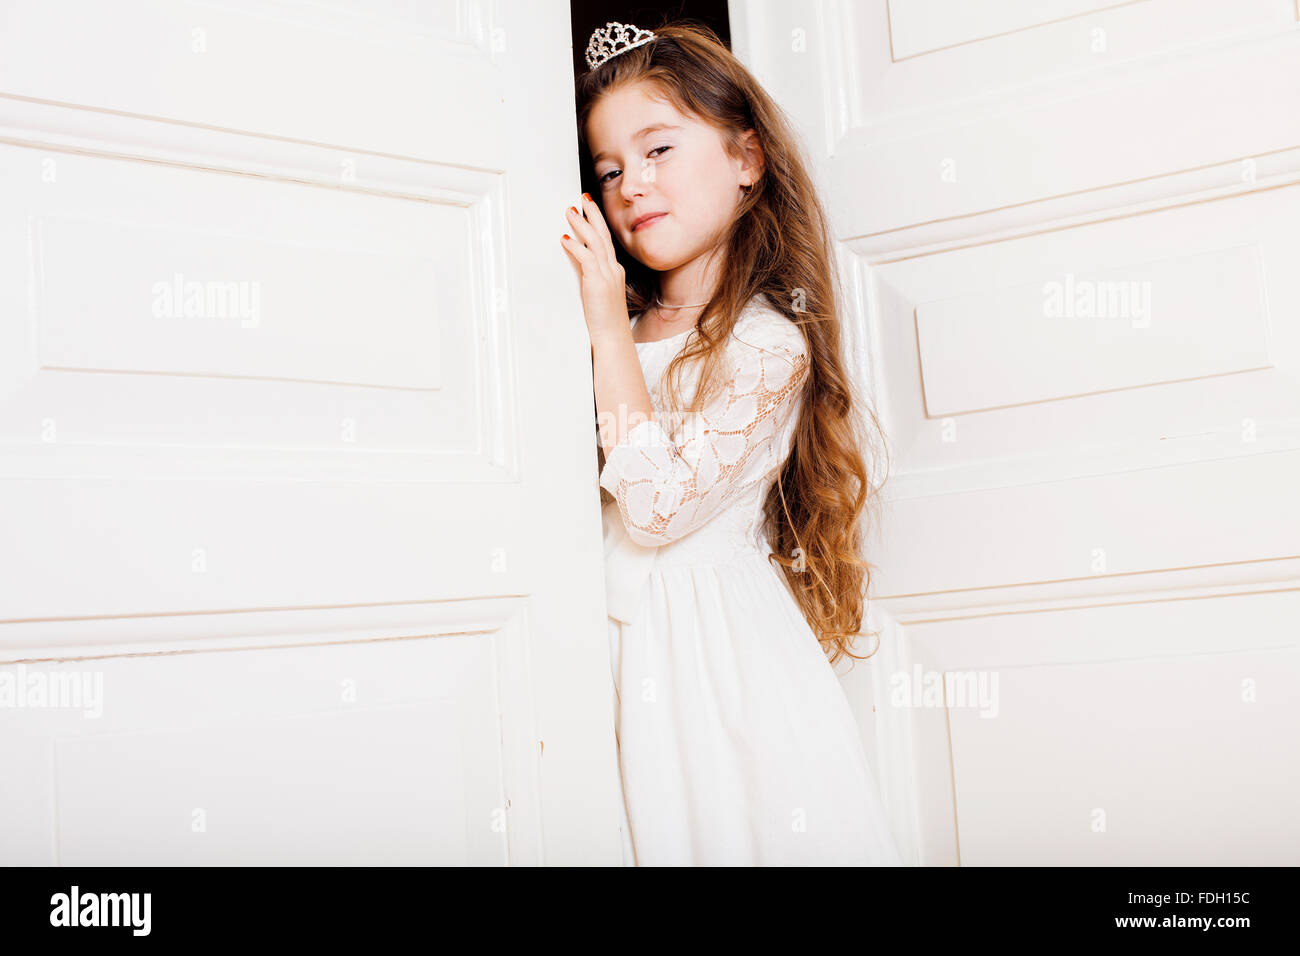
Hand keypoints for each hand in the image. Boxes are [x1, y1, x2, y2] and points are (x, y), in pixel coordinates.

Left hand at [560, 193, 628, 344]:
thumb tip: (574, 252)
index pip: (606, 240)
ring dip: (582, 225)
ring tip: (570, 211)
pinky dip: (576, 247)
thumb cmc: (605, 319)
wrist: (612, 336)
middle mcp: (613, 269)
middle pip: (603, 235)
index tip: (588, 208)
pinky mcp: (598, 283)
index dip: (597, 222)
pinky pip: (587, 259)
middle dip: (593, 214)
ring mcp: (608, 275)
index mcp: (614, 270)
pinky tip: (566, 239)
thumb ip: (586, 270)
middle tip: (583, 198)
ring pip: (595, 242)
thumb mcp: (596, 290)